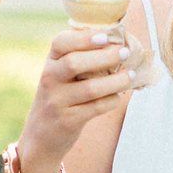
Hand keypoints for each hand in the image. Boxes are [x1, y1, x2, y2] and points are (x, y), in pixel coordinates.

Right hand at [16, 27, 138, 172]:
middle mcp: (49, 79)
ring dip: (115, 81)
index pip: (61, 42)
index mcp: (50, 63)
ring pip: (90, 88)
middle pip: (75, 63)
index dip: (84, 37)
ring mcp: (56, 101)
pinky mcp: (67, 121)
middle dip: (104, 56)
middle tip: (126, 52)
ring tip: (131, 75)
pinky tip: (120, 96)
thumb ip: (79, 59)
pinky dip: (111, 100)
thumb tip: (118, 43)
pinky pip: (95, 108)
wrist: (41, 137)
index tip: (106, 35)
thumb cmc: (59, 99)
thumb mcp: (60, 76)